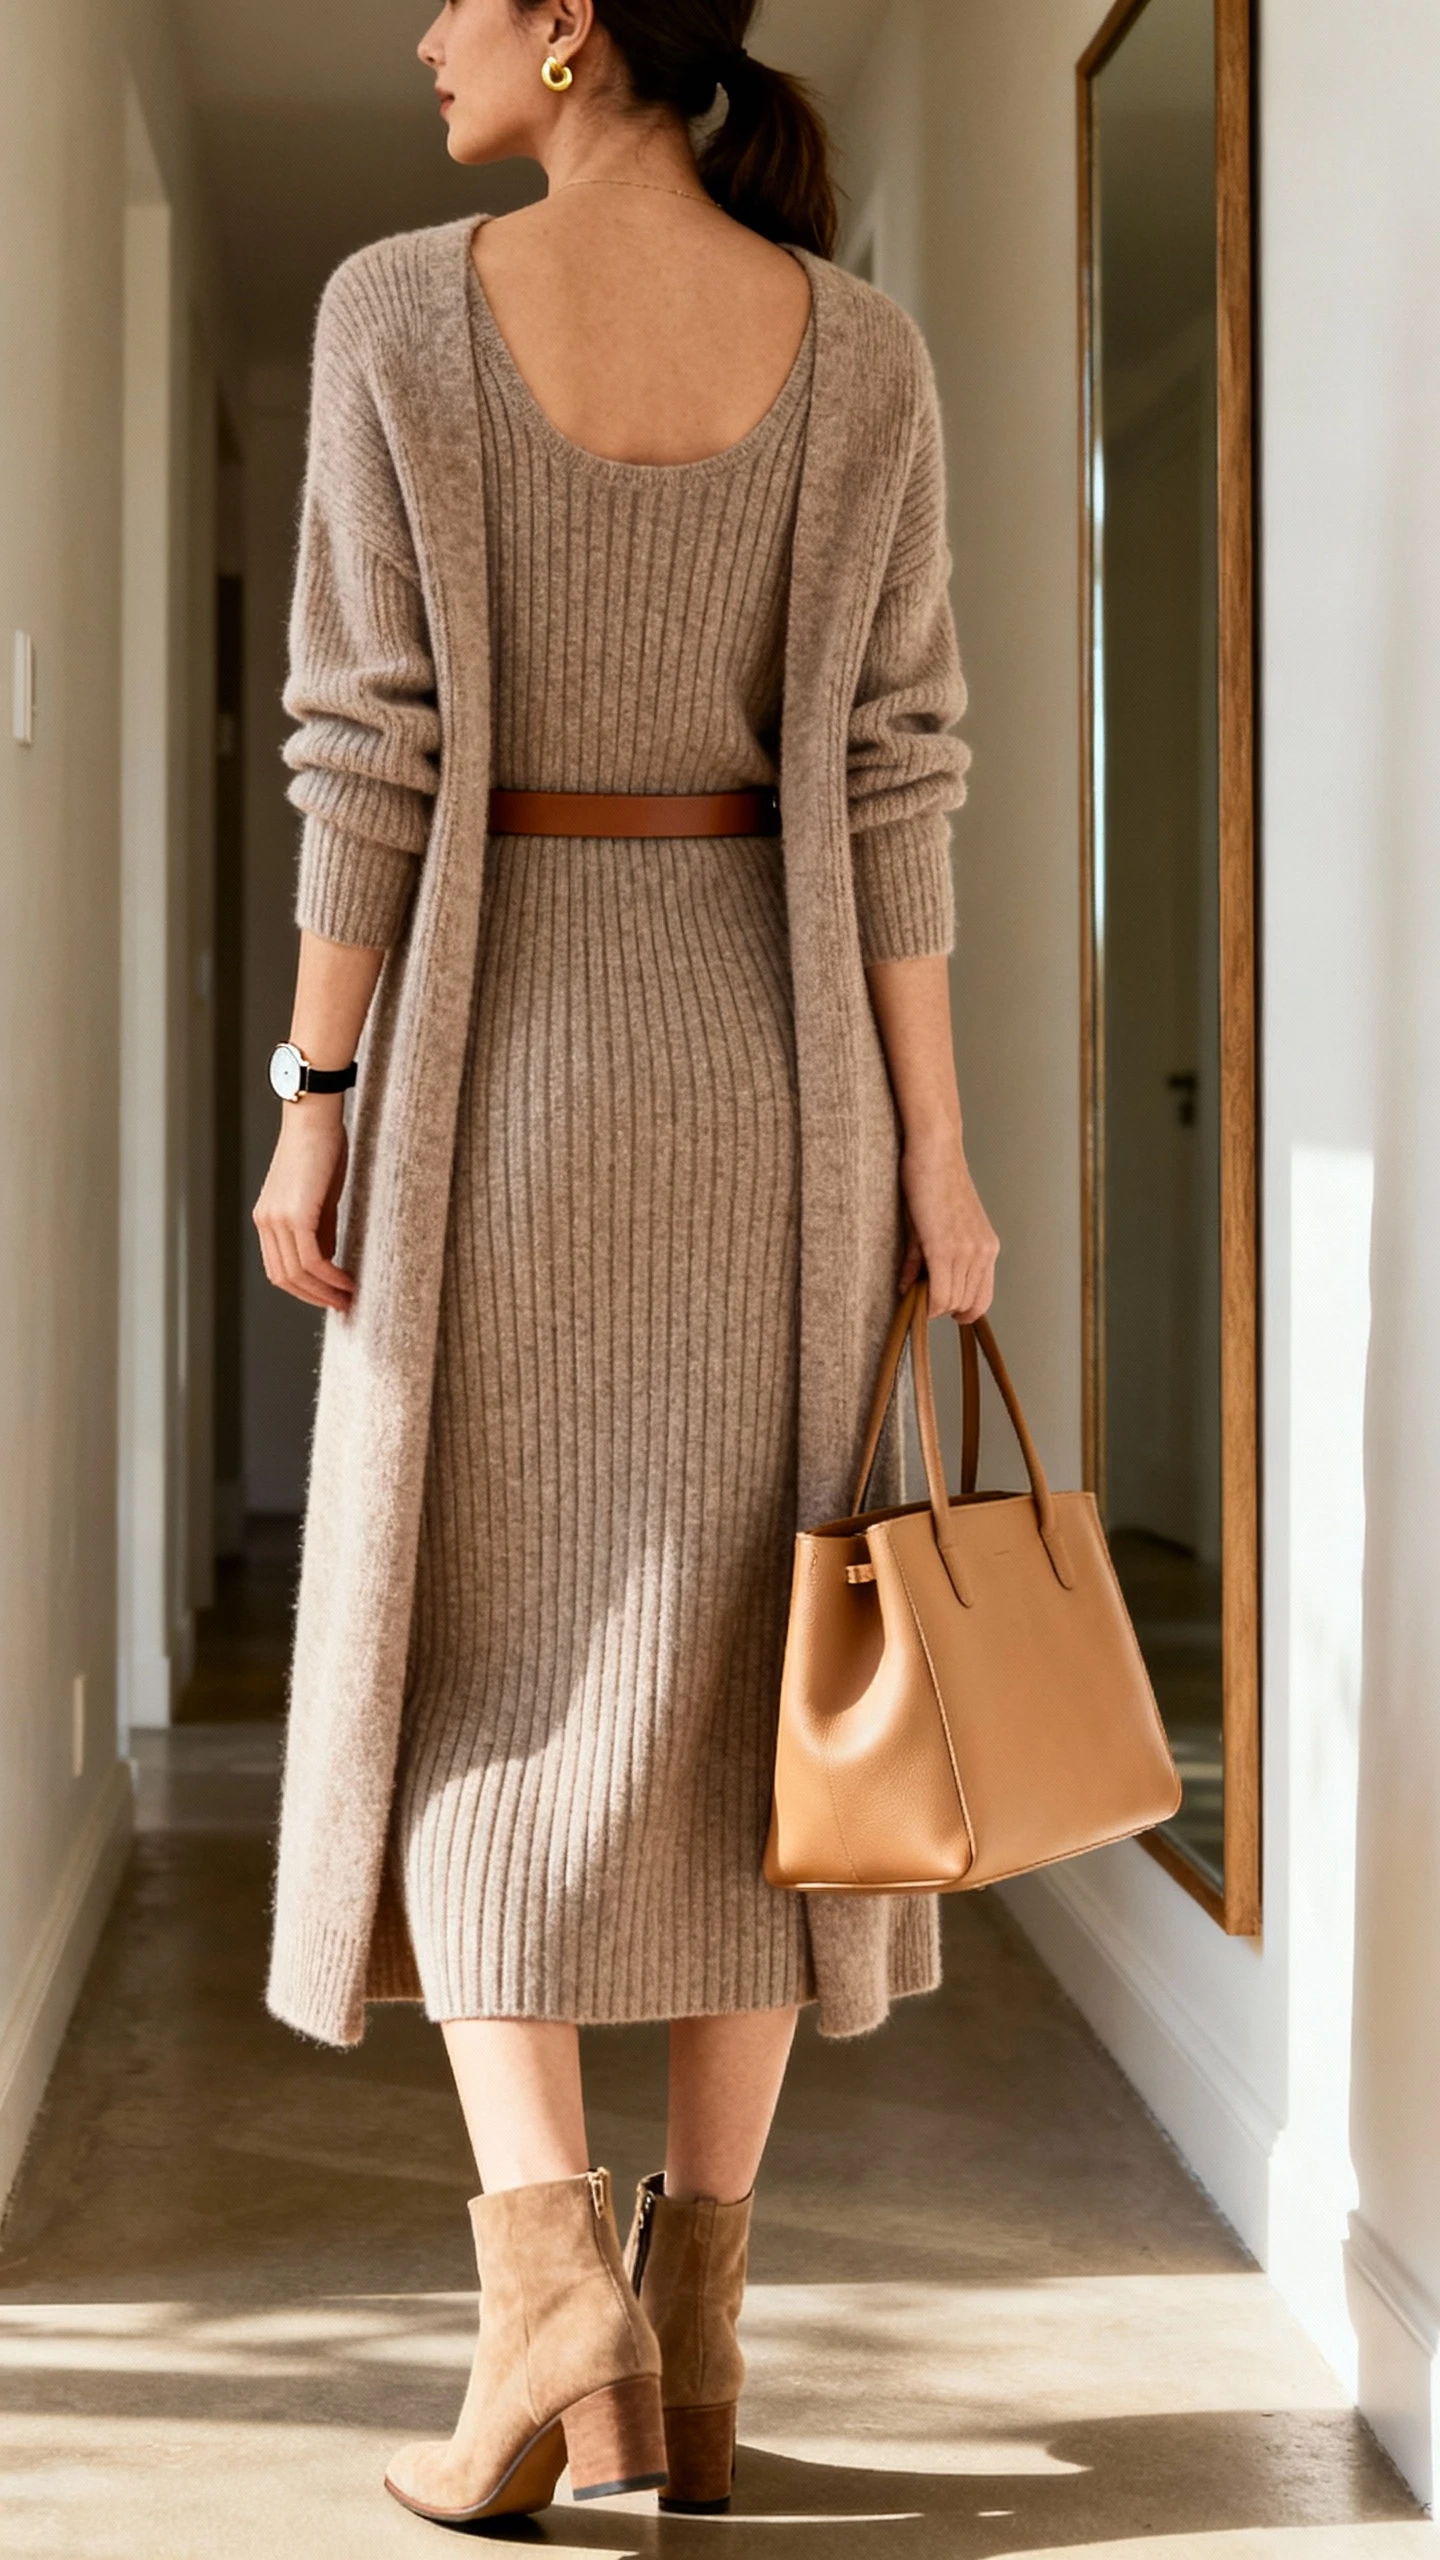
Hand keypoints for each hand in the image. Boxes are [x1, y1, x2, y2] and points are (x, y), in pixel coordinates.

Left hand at [253, 1104, 353, 1312]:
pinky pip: (311, 1258)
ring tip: (349, 1298)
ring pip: (297, 1273)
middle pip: (284, 1278)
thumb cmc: (321, 1149)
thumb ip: (319, 1229)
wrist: (315, 1118)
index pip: (279, 1268)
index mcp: (267, 1218)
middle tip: (343, 1305)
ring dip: (324, 1291)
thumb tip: (327, 1259)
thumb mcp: (319, 1197)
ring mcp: (277, 1219)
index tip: (330, 1296)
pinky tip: (347, 1280)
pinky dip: (330, 1276)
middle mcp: (266, 1222)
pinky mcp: (296, 1214)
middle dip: (314, 1297)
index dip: (303, 1289)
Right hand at [896, 1129, 998, 1321]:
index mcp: (987, 1248)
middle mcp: (983, 1252)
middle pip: (967, 1306)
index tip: (938, 1304)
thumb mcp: (933, 1226)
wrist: (935, 1150)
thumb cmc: (933, 1181)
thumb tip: (910, 1289)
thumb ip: (924, 1261)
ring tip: (912, 1284)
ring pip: (951, 1302)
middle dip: (942, 1308)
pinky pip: (939, 1293)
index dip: (959, 1310)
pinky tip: (909, 1290)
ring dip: (930, 1303)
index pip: (981, 1299)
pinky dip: (924, 1301)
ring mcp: (966, 1252)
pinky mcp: (943, 1249)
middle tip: (919, 1295)